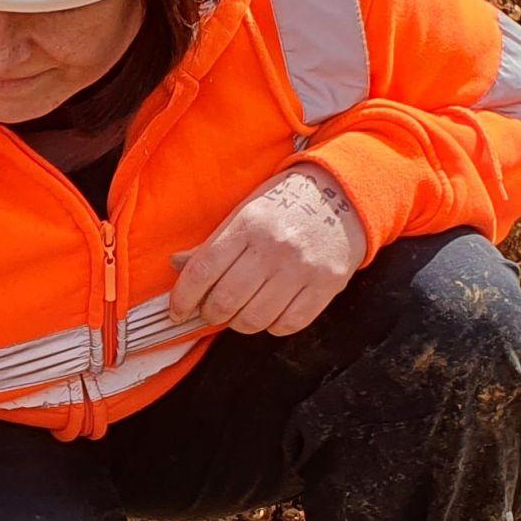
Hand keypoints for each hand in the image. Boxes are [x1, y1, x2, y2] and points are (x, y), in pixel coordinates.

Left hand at [170, 163, 367, 335]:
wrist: (345, 194)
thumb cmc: (288, 204)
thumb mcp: (246, 210)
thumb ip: (212, 242)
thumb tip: (176, 264)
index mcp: (249, 223)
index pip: (203, 270)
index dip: (183, 298)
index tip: (177, 311)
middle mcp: (274, 246)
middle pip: (226, 300)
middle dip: (210, 313)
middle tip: (210, 311)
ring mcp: (302, 268)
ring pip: (254, 319)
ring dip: (239, 323)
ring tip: (239, 313)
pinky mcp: (326, 285)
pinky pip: (289, 324)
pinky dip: (272, 326)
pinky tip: (269, 313)